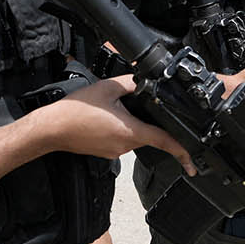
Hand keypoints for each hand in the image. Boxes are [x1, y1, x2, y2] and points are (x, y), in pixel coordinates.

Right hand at [47, 76, 193, 172]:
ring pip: (133, 136)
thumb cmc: (76, 111)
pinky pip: (119, 140)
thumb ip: (133, 83)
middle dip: (146, 121)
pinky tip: (102, 119)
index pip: (164, 141)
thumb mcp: (108, 87)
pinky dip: (117, 129)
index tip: (192, 162)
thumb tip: (146, 81)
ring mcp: (114, 152)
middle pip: (148, 134)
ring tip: (108, 110)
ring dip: (128, 123)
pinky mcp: (105, 152)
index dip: (182, 151)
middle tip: (126, 107)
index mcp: (130, 131)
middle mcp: (125, 145)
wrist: (51, 128)